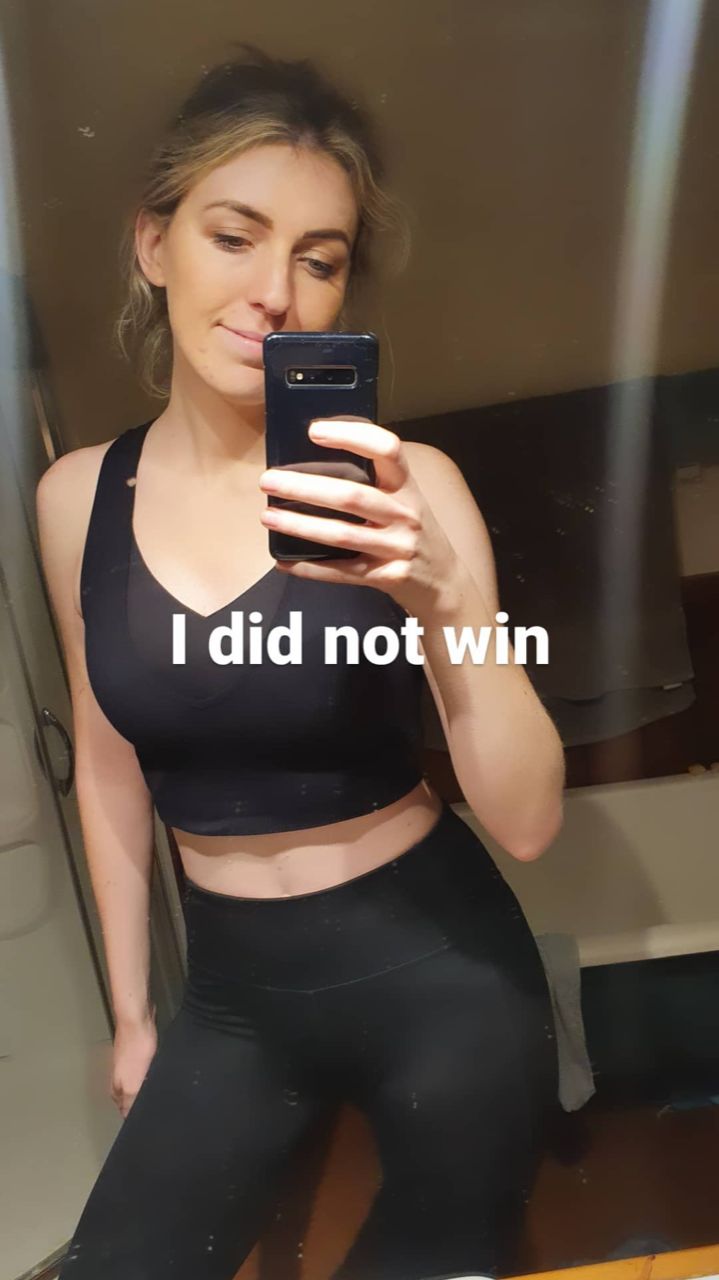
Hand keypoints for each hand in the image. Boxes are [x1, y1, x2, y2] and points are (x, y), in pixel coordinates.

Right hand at [111, 1013, 157, 1117]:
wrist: (137, 1019)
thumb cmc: (135, 1048)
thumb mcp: (134, 1081)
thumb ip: (131, 1100)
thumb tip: (128, 1117)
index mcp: (118, 1087)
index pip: (123, 1109)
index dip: (132, 1117)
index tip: (144, 1123)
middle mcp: (120, 1076)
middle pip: (128, 1097)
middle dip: (137, 1104)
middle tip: (153, 1109)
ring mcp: (128, 1063)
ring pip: (135, 1082)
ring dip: (144, 1088)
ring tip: (158, 1093)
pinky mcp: (137, 1051)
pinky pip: (143, 1069)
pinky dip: (149, 1074)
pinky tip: (159, 1073)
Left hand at [258, 417, 460, 614]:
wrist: (444, 580)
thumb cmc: (414, 531)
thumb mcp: (406, 498)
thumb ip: (374, 480)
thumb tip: (316, 460)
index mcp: (407, 486)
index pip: (387, 450)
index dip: (352, 435)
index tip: (316, 431)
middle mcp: (404, 514)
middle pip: (351, 496)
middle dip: (305, 487)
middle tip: (269, 481)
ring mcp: (396, 547)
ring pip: (341, 534)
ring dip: (300, 525)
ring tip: (268, 517)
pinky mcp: (386, 577)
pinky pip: (341, 573)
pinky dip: (309, 568)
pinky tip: (283, 561)